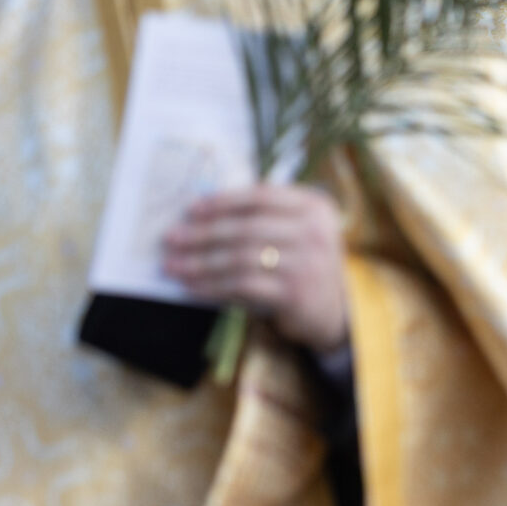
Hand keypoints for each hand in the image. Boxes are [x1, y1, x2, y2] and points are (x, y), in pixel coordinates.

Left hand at [163, 184, 349, 354]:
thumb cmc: (304, 263)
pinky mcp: (295, 293)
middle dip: (202, 234)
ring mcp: (307, 262)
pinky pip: (242, 286)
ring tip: (173, 266)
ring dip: (200, 263)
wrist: (336, 309)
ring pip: (240, 258)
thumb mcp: (297, 231)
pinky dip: (212, 286)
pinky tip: (192, 287)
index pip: (261, 196)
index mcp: (314, 206)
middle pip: (246, 228)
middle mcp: (314, 230)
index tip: (191, 209)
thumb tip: (201, 215)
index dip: (222, 201)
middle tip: (170, 239)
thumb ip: (264, 218)